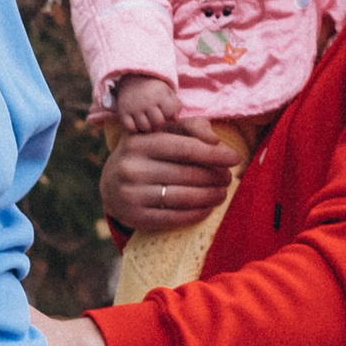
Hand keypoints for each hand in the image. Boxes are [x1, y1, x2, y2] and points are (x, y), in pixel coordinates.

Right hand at [102, 118, 244, 237]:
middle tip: (228, 178)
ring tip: (222, 193)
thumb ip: (190, 128)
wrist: (110, 184)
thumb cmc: (146, 154)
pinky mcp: (134, 217)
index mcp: (139, 142)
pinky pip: (173, 218)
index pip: (185, 148)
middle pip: (186, 174)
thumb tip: (214, 140)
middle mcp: (131, 168)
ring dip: (209, 197)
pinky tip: (208, 209)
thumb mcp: (161, 133)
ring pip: (182, 197)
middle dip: (214, 177)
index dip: (213, 154)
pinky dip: (196, 214)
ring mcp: (130, 194)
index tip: (235, 158)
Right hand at [109, 74, 182, 133]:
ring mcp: (134, 107)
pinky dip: (134, 128)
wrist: (132, 79)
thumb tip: (175, 120)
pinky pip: (131, 128)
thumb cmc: (154, 90)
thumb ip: (175, 106)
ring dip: (147, 127)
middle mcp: (146, 100)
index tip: (164, 110)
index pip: (169, 113)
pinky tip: (137, 123)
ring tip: (147, 120)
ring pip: (145, 127)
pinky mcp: (123, 112)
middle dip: (159, 122)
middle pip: (158, 122)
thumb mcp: (167, 93)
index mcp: (159, 94)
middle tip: (155, 118)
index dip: (168, 114)